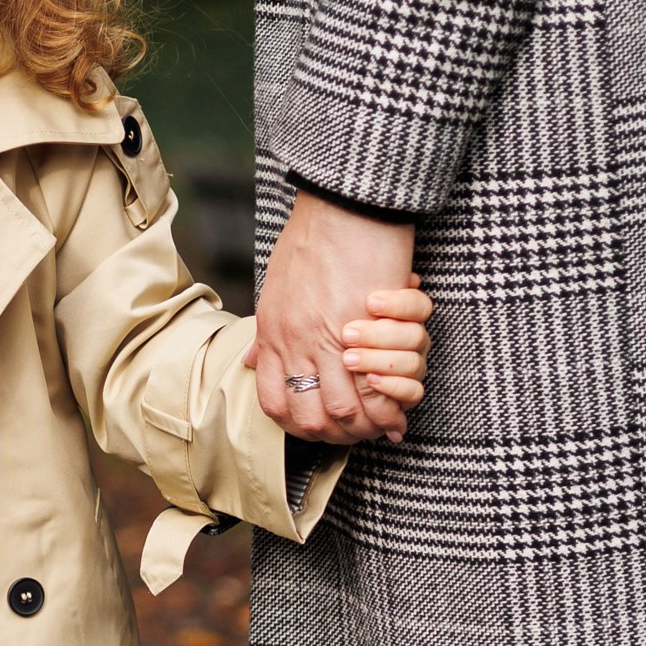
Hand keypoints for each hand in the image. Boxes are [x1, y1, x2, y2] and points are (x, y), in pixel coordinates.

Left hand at [253, 190, 425, 443]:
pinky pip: (372, 387)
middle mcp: (295, 344)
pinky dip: (387, 405)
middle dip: (334, 436)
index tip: (315, 429)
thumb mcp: (274, 290)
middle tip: (355, 437)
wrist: (344, 207)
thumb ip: (265, 333)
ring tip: (380, 428)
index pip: (272, 403)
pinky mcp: (364, 329)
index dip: (294, 425)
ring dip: (364, 425)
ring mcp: (328, 339)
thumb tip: (248, 360)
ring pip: (342, 408)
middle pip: (309, 417)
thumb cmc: (312, 240)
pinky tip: (397, 413)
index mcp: (272, 335)